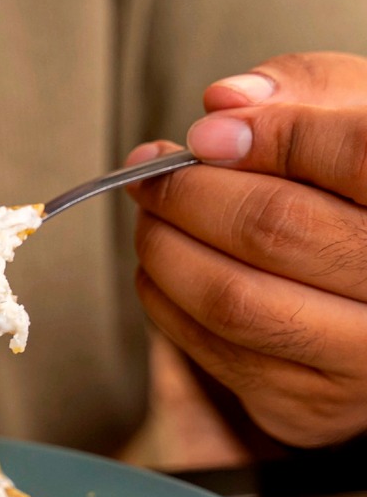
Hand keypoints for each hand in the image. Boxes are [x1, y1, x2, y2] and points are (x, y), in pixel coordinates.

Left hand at [126, 52, 366, 447]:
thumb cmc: (363, 188)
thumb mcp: (357, 115)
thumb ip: (302, 92)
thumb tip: (223, 104)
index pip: (359, 157)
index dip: (272, 137)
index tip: (205, 134)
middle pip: (277, 230)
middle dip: (189, 193)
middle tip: (150, 171)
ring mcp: (363, 358)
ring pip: (233, 298)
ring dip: (164, 247)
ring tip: (150, 212)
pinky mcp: (308, 404)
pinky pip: (211, 348)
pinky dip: (165, 298)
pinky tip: (163, 263)